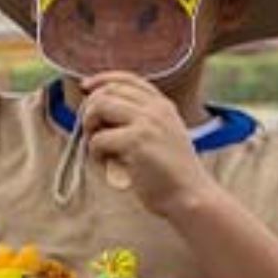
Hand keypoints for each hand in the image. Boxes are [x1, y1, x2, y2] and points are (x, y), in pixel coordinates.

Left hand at [81, 72, 214, 218]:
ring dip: (89, 128)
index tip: (85, 86)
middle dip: (90, 109)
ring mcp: (148, 123)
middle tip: (90, 132)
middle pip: (107, 91)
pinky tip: (107, 165)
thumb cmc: (170, 174)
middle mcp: (156, 109)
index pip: (127, 79)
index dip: (102, 79)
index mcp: (163, 105)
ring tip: (98, 149)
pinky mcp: (137, 141)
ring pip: (98, 107)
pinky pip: (98, 139)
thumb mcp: (161, 135)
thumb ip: (138, 118)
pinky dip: (95, 153)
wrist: (192, 198)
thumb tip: (95, 107)